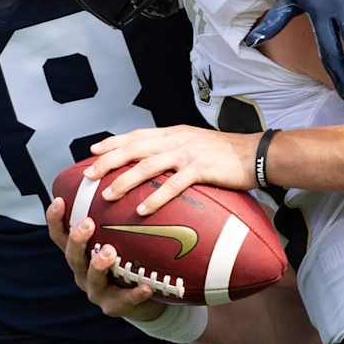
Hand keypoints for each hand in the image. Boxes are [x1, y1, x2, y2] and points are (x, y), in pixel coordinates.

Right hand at [46, 198, 161, 320]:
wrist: (144, 296)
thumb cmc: (128, 256)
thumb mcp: (118, 234)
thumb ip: (115, 211)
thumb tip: (125, 168)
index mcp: (79, 251)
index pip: (60, 233)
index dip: (55, 219)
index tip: (59, 200)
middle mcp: (81, 271)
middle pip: (71, 255)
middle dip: (77, 240)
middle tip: (88, 224)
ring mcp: (96, 291)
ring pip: (91, 279)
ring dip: (98, 265)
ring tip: (109, 252)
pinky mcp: (114, 306)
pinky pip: (123, 301)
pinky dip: (133, 293)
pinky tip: (145, 286)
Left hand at [82, 126, 258, 214]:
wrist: (255, 153)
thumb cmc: (223, 154)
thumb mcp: (193, 144)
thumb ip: (172, 149)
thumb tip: (151, 162)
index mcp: (172, 133)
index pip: (135, 135)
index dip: (112, 143)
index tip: (91, 151)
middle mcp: (175, 140)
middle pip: (134, 148)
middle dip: (108, 161)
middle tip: (89, 175)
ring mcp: (187, 154)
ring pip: (148, 166)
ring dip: (125, 181)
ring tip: (107, 195)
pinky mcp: (200, 170)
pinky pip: (173, 185)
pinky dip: (156, 198)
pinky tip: (142, 210)